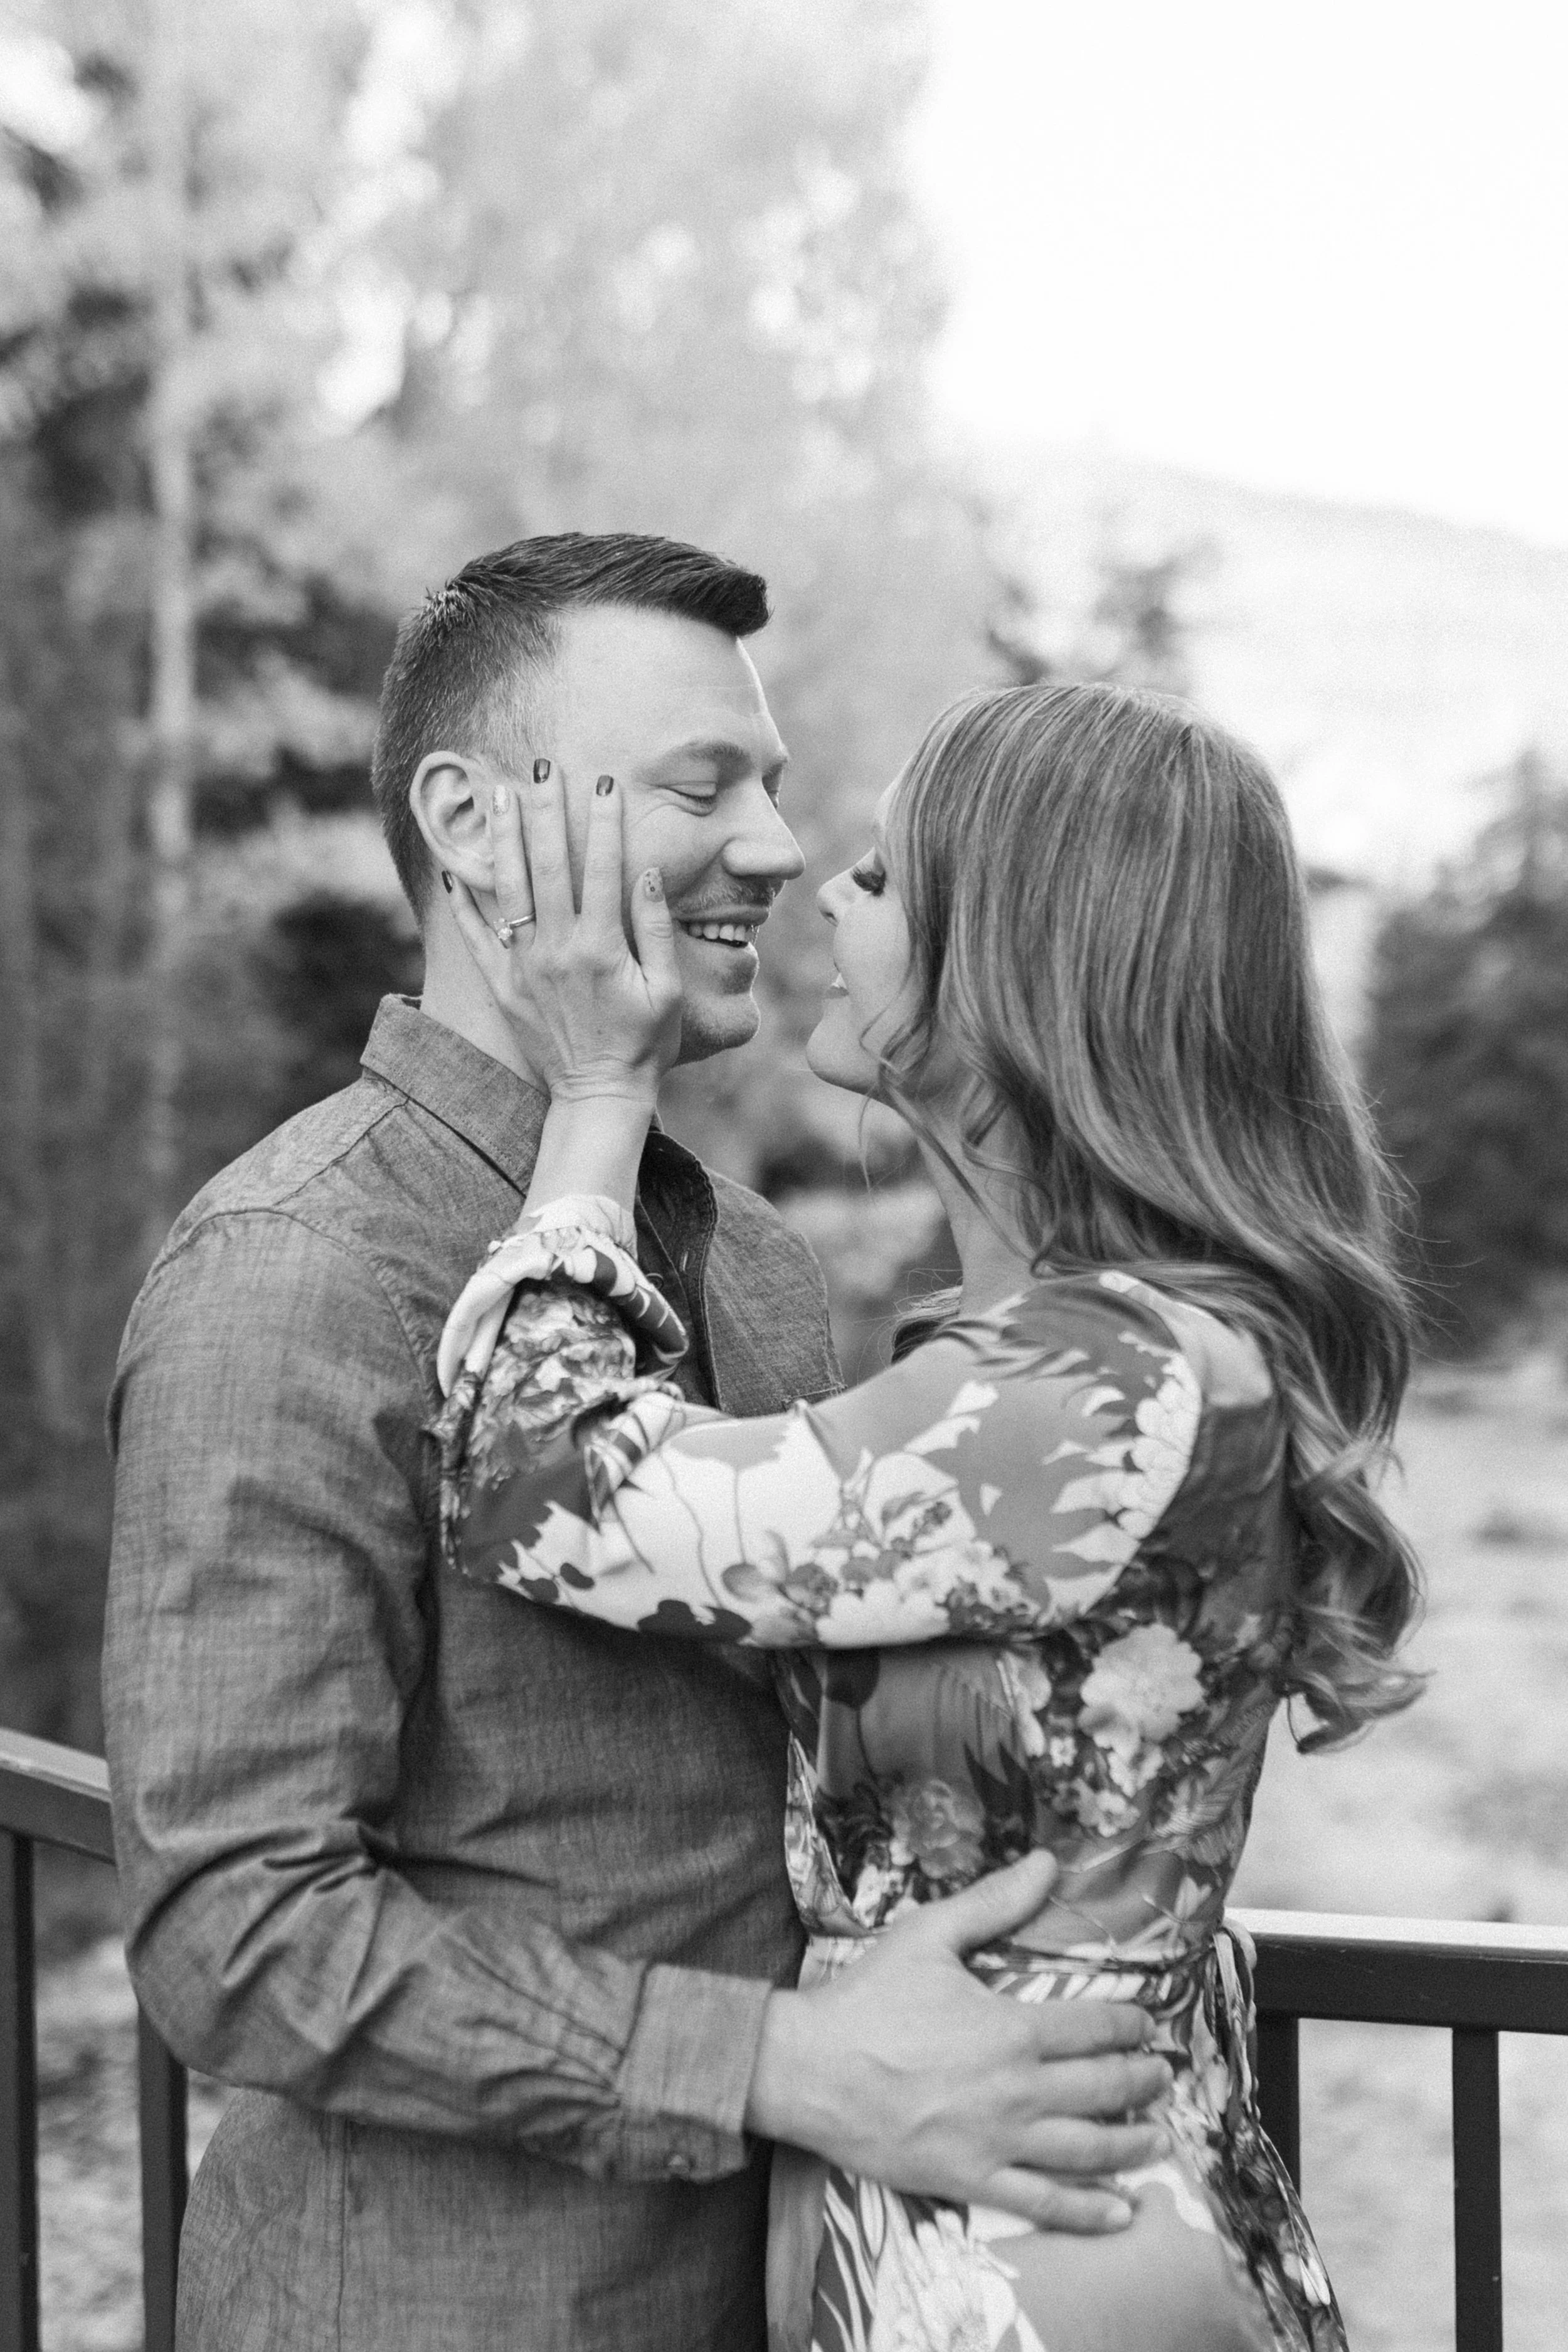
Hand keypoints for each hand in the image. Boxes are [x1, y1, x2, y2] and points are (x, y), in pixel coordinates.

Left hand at [447, 763, 682, 1105]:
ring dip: (505, 837)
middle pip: (549, 865)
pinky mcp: (502, 985)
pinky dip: (463, 901)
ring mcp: (524, 966)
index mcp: (603, 948)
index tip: (604, 782)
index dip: (604, 822)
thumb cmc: (644, 1044)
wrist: (598, 1097)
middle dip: (547, 811)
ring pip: (509, 888)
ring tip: (501, 794)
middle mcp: (558, 949)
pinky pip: (476, 936)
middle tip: (543, 766)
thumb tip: (647, 873)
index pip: (603, 868)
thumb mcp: (666, 990)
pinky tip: (454, 868)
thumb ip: (656, 930)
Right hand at [745, 1853, 1170, 2233]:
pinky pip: (1044, 2203)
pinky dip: (1090, 2213)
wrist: (810, 2070)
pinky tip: (1121, 2213)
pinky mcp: (972, 2181)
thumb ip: (994, 1902)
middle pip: (1104, 2089)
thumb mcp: (930, 1934)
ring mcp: (998, 2142)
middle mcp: (1018, 2090)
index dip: (1130, 2026)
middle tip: (1161, 2077)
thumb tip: (1046, 1862)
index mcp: (1013, 2029)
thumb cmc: (870, 1999)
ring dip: (1131, 2143)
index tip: (1144, 2025)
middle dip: (1142, 2082)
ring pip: (1087, 2150)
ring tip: (1157, 2137)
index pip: (1096, 2027)